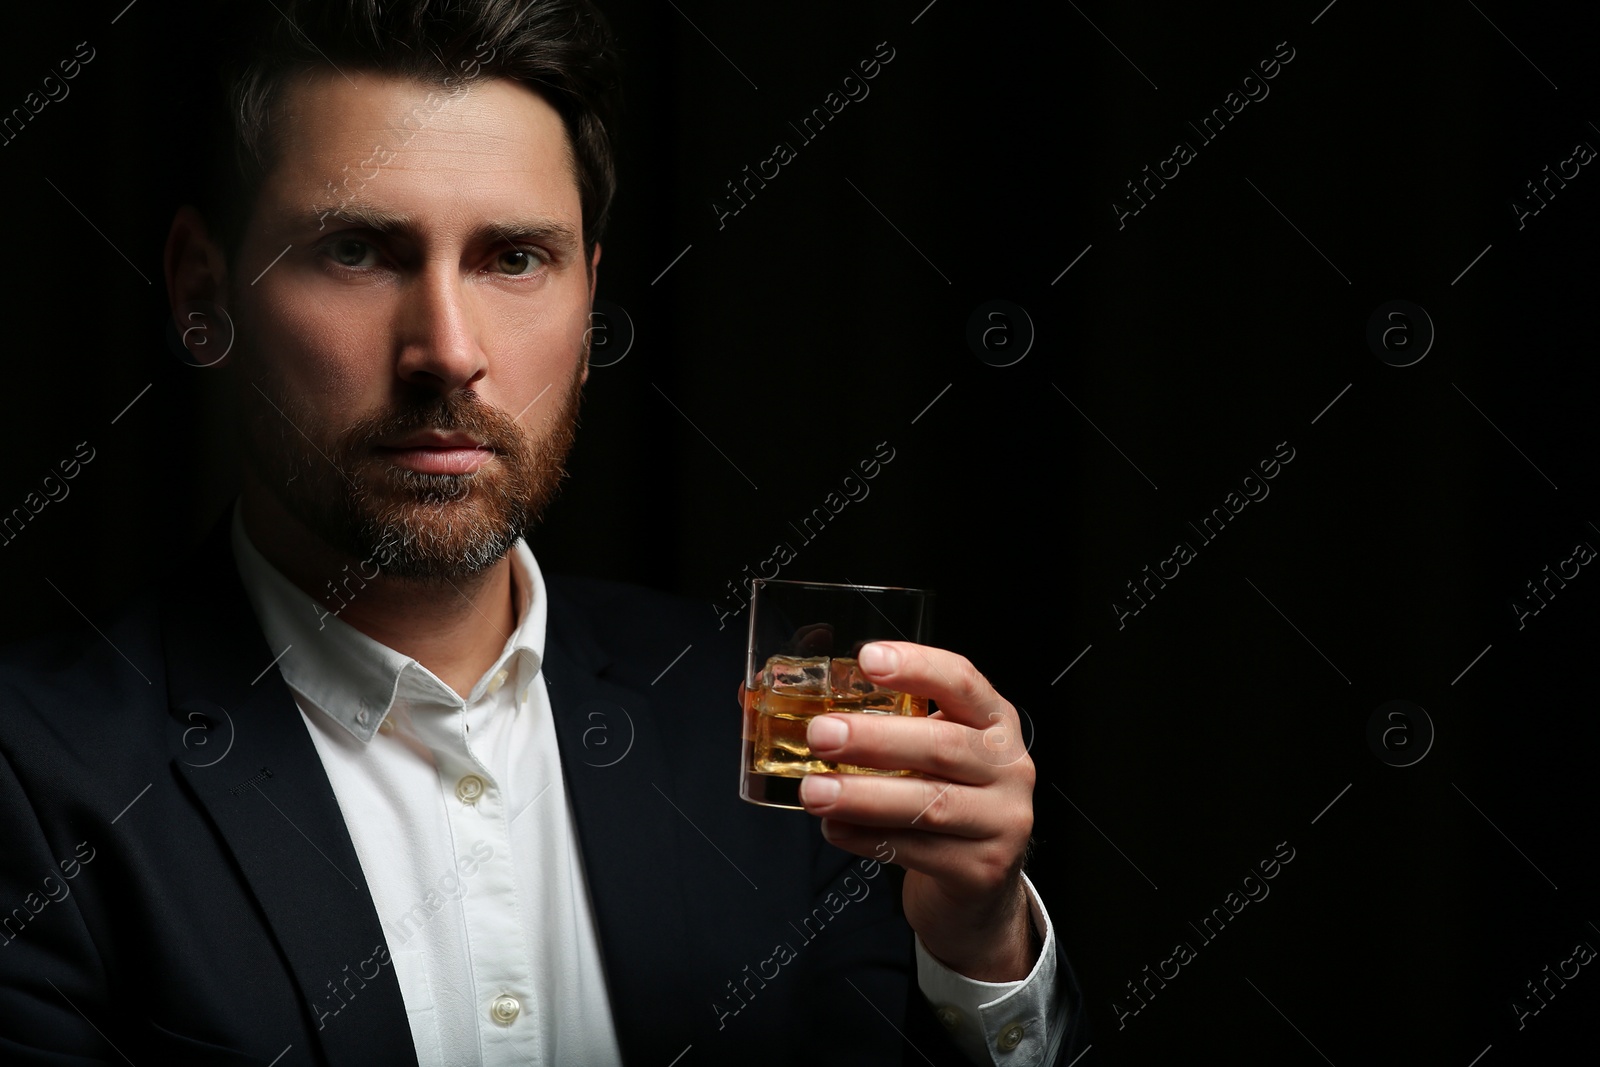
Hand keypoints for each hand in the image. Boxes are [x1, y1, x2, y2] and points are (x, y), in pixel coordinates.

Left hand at [797, 641, 1037, 981]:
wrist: (979, 885)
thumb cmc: (942, 799)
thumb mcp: (923, 753)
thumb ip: (868, 723)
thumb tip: (760, 696)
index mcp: (993, 722)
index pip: (962, 681)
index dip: (917, 666)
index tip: (867, 659)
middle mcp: (1008, 766)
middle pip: (943, 745)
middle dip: (875, 739)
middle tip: (820, 734)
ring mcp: (1001, 821)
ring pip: (929, 804)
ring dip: (863, 796)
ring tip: (813, 792)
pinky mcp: (982, 869)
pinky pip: (917, 851)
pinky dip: (867, 839)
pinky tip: (835, 830)